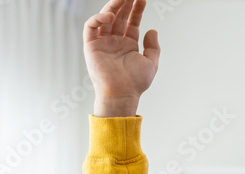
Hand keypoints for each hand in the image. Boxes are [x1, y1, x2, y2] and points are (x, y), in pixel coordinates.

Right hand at [84, 0, 160, 117]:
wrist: (122, 93)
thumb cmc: (136, 83)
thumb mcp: (151, 63)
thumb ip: (153, 47)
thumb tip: (153, 30)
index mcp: (128, 45)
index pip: (132, 22)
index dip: (137, 10)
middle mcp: (115, 41)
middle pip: (119, 17)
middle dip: (125, 4)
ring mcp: (102, 42)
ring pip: (105, 18)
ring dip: (113, 6)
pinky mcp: (91, 46)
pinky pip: (91, 27)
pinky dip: (98, 18)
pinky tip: (109, 15)